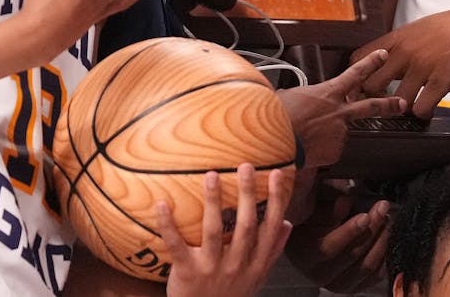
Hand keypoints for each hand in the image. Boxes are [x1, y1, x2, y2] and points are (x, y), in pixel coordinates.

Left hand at [161, 164, 292, 296]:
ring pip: (214, 231)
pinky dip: (168, 225)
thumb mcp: (256, 279)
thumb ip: (272, 252)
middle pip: (245, 226)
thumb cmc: (230, 295)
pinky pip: (176, 245)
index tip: (276, 174)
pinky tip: (162, 204)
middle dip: (247, 194)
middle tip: (245, 166)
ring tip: (211, 175)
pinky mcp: (186, 272)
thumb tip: (287, 224)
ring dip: (213, 201)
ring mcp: (211, 269)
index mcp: (255, 265)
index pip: (270, 229)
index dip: (276, 200)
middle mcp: (237, 266)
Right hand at [275, 50, 404, 168]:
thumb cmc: (278, 115)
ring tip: (305, 136)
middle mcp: (339, 112)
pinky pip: (330, 150)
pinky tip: (307, 147)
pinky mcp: (335, 151)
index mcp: (328, 92)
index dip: (371, 63)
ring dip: (327, 134)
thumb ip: (301, 96)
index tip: (383, 55)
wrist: (276, 140)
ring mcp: (339, 133)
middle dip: (389, 104)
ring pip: (340, 132)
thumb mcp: (288, 96)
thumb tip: (295, 98)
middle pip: (370, 107)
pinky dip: (321, 150)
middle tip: (402, 103)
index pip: (355, 73)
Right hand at [284, 181, 390, 292]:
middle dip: (372, 229)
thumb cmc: (307, 227)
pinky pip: (375, 276)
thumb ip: (326, 211)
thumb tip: (345, 203)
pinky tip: (387, 238)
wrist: (305, 248)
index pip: (328, 247)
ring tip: (386, 220)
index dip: (349, 231)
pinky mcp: (353, 287)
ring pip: (367, 266)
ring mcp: (338, 284)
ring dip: (381, 241)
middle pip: (353, 255)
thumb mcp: (309, 214)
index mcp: (306, 255)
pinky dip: (385, 257)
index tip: (366, 215)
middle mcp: (321, 275)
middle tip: (382, 208)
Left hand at [351, 0, 449, 117]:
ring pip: (396, 101)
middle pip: (372, 85)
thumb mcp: (415, 31)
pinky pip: (421, 107)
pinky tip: (427, 107)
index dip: (356, 77)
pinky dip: (422, 112)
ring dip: (401, 108)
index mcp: (395, 39)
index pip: (359, 58)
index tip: (358, 88)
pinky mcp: (441, 79)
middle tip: (383, 104)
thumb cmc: (445, 28)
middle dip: (375, 98)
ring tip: (408, 108)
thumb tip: (379, 63)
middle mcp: (404, 52)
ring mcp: (422, 66)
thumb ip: (397, 46)